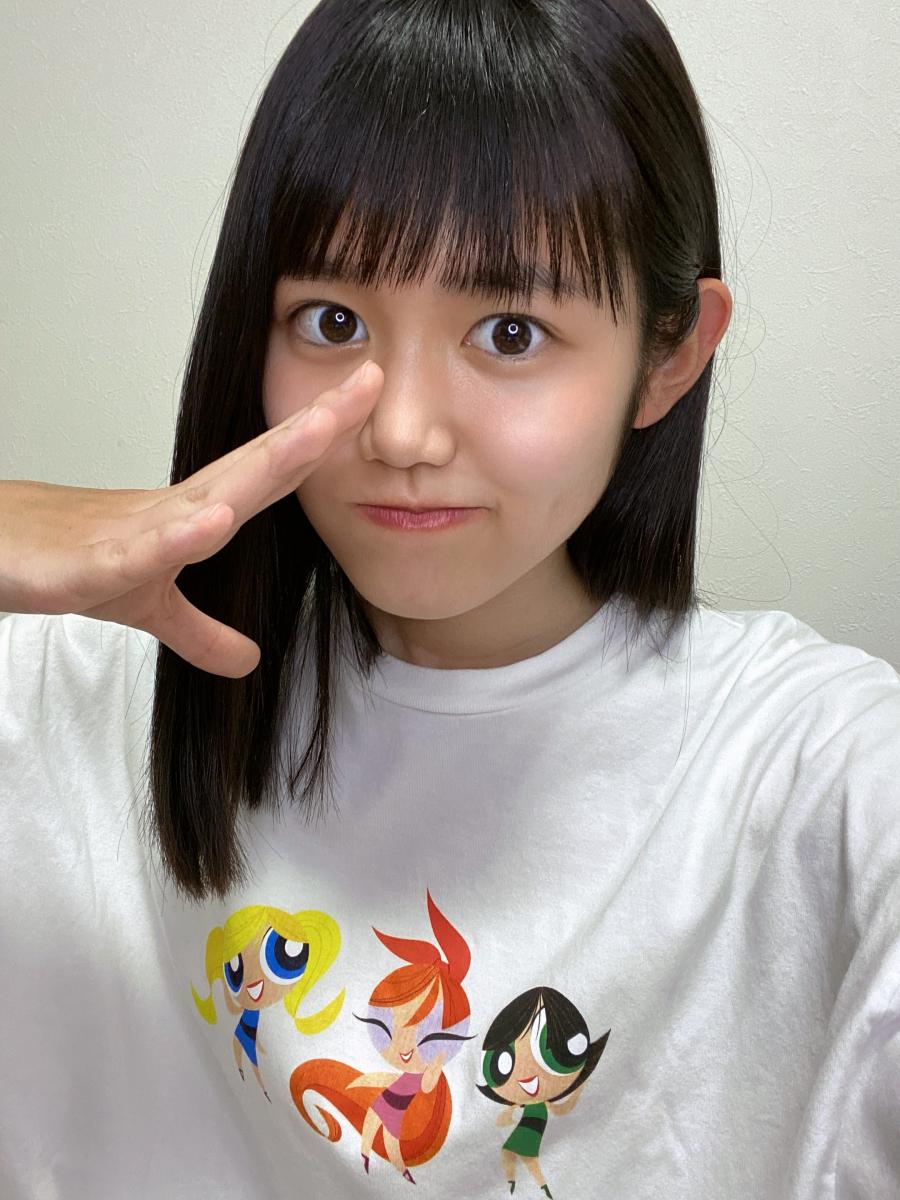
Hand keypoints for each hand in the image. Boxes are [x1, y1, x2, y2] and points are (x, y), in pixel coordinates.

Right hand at [0, 360, 381, 676]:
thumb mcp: (148, 607)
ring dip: (265, 465)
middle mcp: (177, 510)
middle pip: (258, 466)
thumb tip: (248, 661)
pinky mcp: (95, 566)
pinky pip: (141, 552)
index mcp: (196, 513)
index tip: (369, 402)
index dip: (319, 442)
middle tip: (371, 383)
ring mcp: (138, 533)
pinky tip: (213, 520)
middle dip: (314, 428)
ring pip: (212, 494)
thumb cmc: (69, 557)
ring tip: (318, 433)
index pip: (269, 473)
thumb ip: (202, 630)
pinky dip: (178, 536)